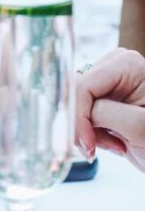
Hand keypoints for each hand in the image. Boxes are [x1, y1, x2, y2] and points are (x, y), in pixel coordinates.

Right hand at [75, 48, 144, 168]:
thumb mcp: (139, 126)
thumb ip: (104, 113)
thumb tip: (73, 112)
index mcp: (126, 64)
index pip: (82, 86)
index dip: (77, 116)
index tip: (87, 145)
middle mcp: (113, 67)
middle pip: (74, 96)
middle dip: (82, 125)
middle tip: (101, 146)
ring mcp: (106, 82)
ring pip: (73, 108)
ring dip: (89, 132)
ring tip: (116, 144)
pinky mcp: (102, 98)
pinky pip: (79, 116)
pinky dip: (92, 133)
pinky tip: (114, 140)